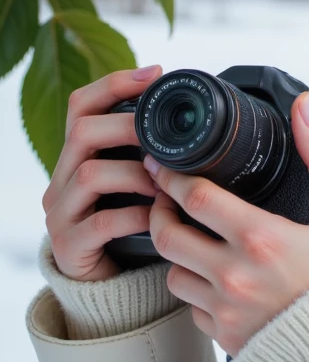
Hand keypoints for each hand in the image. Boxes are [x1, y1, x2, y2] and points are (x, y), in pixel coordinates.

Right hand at [44, 64, 163, 280]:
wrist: (107, 287)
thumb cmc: (130, 229)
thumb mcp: (137, 186)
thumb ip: (150, 156)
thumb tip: (195, 122)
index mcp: (76, 158)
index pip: (81, 106)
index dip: (114, 85)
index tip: (154, 74)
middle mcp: (61, 180)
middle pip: (81, 132)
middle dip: (128, 128)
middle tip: (164, 138)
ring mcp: (61, 213)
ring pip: (89, 174)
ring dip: (136, 174)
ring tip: (166, 183)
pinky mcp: (69, 245)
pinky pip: (101, 221)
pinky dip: (135, 216)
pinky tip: (159, 217)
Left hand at [145, 90, 308, 354]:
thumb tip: (304, 108)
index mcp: (262, 239)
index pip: (193, 197)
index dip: (172, 176)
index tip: (165, 164)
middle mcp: (235, 277)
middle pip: (167, 234)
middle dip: (159, 209)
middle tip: (164, 196)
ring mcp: (226, 313)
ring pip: (174, 274)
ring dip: (178, 253)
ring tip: (193, 238)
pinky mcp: (226, 341)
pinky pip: (193, 310)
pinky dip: (198, 292)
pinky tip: (220, 281)